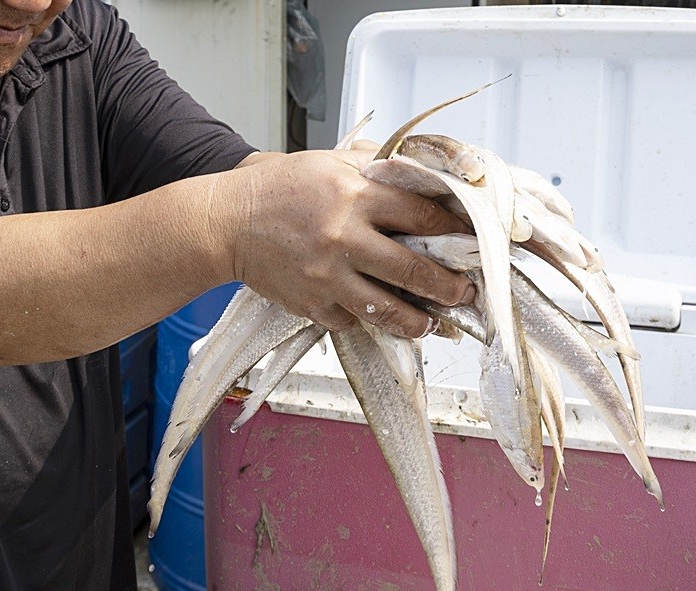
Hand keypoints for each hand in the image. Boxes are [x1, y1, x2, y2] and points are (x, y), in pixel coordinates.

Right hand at [222, 147, 474, 337]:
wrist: (225, 224)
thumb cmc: (278, 189)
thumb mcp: (327, 161)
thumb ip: (374, 164)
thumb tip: (420, 172)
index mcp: (353, 194)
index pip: (421, 214)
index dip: (452, 230)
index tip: (470, 242)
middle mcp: (343, 237)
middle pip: (414, 270)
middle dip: (448, 286)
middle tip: (464, 293)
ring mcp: (327, 276)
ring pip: (388, 309)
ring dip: (418, 320)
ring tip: (434, 323)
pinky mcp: (312, 304)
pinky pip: (352, 320)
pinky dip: (367, 319)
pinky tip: (380, 316)